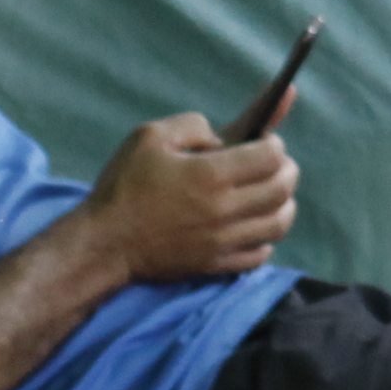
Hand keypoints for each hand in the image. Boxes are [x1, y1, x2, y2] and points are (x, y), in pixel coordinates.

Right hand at [85, 112, 297, 282]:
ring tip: (272, 193)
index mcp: (211, 174)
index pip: (271, 156)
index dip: (275, 144)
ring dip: (284, 204)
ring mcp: (222, 241)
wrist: (104, 244)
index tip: (266, 141)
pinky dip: (266, 238)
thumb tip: (222, 135)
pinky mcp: (216, 264)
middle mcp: (223, 209)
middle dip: (286, 170)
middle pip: (282, 188)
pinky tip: (255, 225)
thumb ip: (192, 125)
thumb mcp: (149, 137)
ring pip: (279, 223)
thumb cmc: (123, 187)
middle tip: (275, 164)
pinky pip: (260, 255)